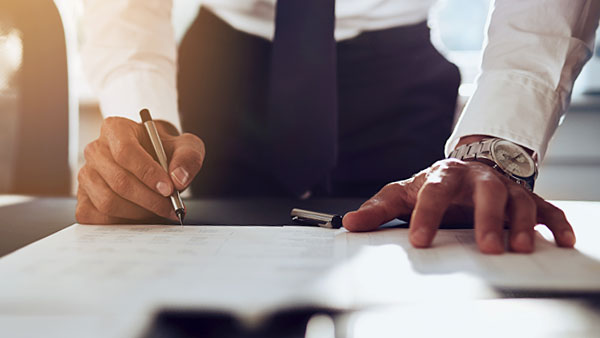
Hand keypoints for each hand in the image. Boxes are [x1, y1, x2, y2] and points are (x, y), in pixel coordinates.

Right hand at [76, 117, 204, 223]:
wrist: (155, 163)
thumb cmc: (166, 152)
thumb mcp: (186, 147)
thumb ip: (188, 157)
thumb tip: (178, 179)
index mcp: (115, 129)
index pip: (126, 151)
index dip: (148, 173)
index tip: (169, 189)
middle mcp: (95, 150)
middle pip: (119, 181)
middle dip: (150, 199)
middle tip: (172, 207)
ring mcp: (86, 175)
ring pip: (108, 202)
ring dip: (140, 213)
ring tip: (161, 211)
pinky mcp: (83, 199)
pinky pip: (98, 219)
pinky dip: (124, 223)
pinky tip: (143, 216)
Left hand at [343, 159, 574, 253]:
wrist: (470, 166)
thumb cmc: (435, 185)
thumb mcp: (404, 193)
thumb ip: (379, 208)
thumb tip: (348, 222)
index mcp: (445, 175)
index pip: (435, 192)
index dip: (427, 215)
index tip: (419, 241)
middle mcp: (478, 178)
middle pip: (486, 192)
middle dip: (486, 218)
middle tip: (486, 247)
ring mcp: (505, 187)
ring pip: (519, 200)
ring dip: (522, 223)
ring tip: (520, 248)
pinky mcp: (526, 198)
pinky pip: (547, 208)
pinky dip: (557, 222)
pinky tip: (563, 240)